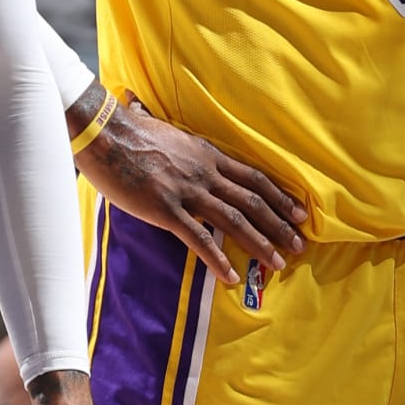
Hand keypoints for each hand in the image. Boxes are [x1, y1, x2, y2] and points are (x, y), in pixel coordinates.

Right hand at [78, 95, 305, 288]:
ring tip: (279, 263)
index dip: (279, 197)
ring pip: (236, 220)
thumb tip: (168, 128)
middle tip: (300, 245)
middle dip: (280, 225)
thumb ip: (177, 142)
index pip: (253, 177)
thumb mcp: (165, 132)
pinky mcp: (166, 209)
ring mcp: (188, 191)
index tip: (298, 213)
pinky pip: (199, 238)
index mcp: (207, 154)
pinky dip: (218, 259)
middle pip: (253, 201)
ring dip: (261, 244)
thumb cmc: (126, 131)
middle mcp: (205, 172)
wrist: (103, 132)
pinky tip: (231, 276)